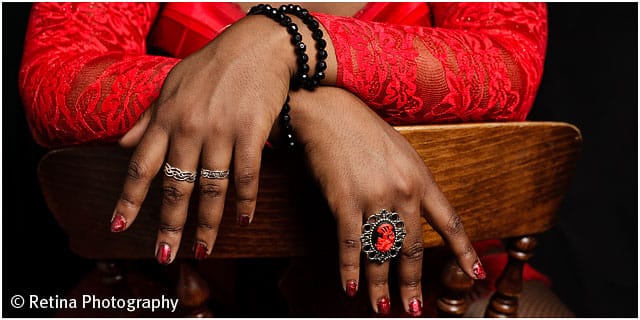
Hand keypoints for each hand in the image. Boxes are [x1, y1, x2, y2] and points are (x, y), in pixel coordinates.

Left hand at [112, 15, 299, 263]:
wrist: (258, 45)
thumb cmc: (214, 65)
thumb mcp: (172, 85)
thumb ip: (147, 118)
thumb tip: (122, 144)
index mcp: (167, 118)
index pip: (142, 166)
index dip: (129, 200)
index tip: (119, 228)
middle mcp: (189, 128)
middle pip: (175, 187)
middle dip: (169, 226)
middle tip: (165, 256)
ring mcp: (221, 131)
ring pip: (210, 188)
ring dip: (207, 224)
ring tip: (202, 250)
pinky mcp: (251, 132)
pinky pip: (246, 175)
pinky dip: (245, 201)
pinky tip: (244, 220)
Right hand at [287, 87, 483, 315]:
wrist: (329, 111)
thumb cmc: (362, 130)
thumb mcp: (400, 151)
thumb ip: (410, 182)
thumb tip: (412, 213)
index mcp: (421, 177)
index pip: (450, 222)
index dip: (464, 251)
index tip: (475, 274)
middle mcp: (403, 190)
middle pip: (412, 249)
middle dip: (412, 284)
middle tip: (414, 309)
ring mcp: (374, 196)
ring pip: (382, 253)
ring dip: (381, 286)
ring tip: (382, 308)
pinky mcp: (345, 200)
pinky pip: (350, 244)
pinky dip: (349, 270)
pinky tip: (350, 287)